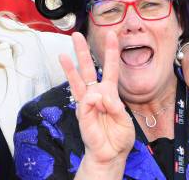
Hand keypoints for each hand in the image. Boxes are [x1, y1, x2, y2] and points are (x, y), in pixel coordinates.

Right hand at [59, 32, 134, 167]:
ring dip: (70, 68)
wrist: (111, 153)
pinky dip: (94, 101)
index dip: (111, 51)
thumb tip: (99, 96)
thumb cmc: (119, 136)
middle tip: (76, 36)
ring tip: (63, 55)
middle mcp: (97, 94)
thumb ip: (115, 106)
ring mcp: (87, 102)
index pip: (111, 68)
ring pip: (78, 81)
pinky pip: (86, 101)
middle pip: (89, 68)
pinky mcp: (82, 113)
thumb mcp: (125, 119)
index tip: (112, 34)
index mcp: (110, 92)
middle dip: (82, 52)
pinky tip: (96, 105)